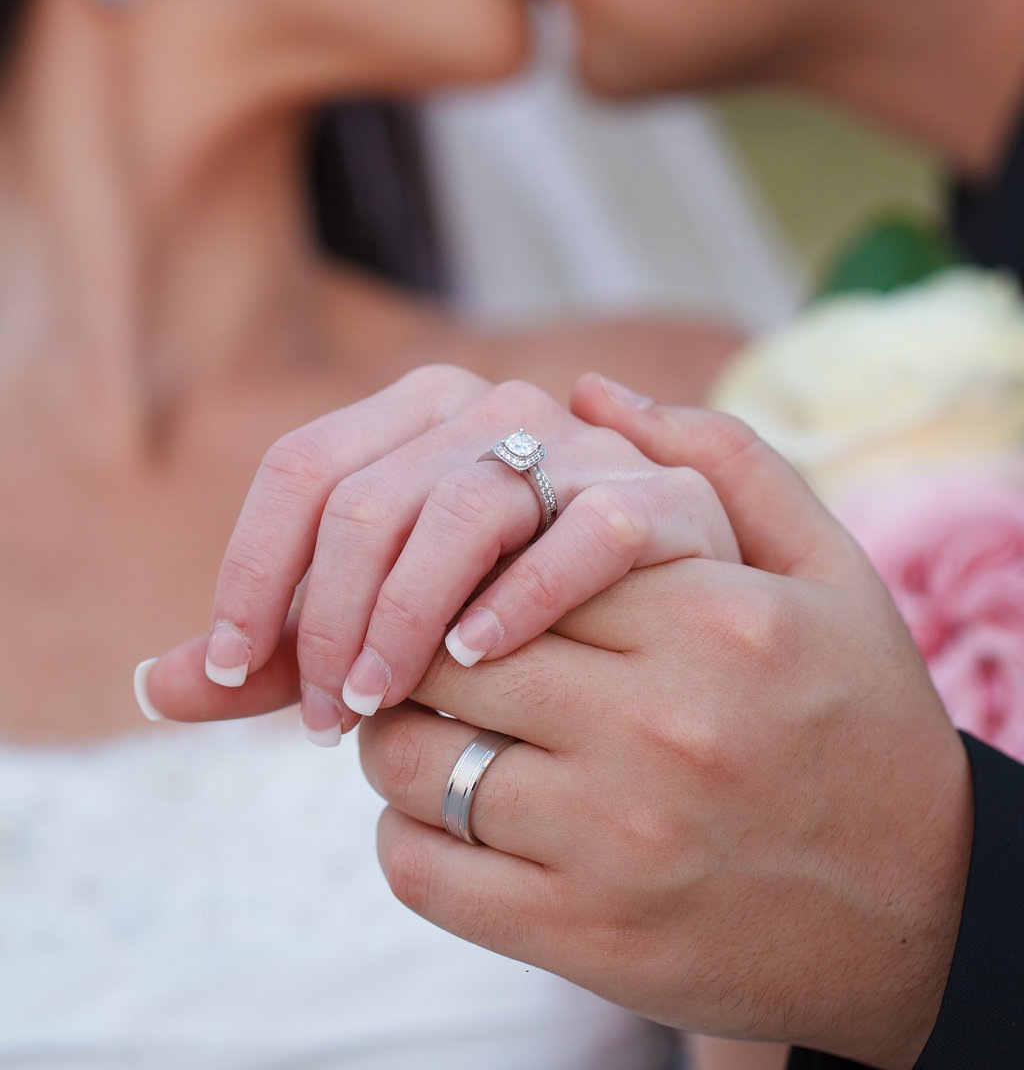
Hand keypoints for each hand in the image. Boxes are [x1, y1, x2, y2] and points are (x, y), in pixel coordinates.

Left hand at [143, 367, 737, 742]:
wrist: (700, 654)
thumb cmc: (524, 636)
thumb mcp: (395, 634)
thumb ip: (290, 653)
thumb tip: (152, 688)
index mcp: (423, 414)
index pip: (302, 468)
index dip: (251, 570)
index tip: (227, 673)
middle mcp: (495, 410)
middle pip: (367, 494)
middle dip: (321, 615)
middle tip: (315, 718)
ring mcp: (581, 448)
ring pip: (462, 505)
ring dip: (403, 613)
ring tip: (376, 705)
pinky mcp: (661, 501)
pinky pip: (584, 532)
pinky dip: (523, 593)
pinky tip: (475, 659)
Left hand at [359, 380, 973, 1069]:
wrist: (922, 912)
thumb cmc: (862, 718)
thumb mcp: (828, 569)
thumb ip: (720, 460)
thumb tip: (594, 388)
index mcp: (709, 618)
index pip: (508, 554)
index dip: (457, 560)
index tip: (453, 574)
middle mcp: (660, 725)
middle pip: (443, 654)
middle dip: (408, 644)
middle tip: (416, 648)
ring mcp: (617, 841)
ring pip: (412, 762)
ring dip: (393, 738)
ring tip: (427, 727)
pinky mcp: (584, 939)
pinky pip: (425, 871)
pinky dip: (407, 837)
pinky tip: (448, 816)